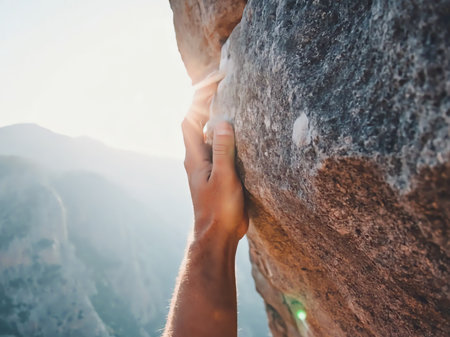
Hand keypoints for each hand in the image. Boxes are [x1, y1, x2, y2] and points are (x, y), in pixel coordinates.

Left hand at [182, 83, 247, 245]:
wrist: (217, 234)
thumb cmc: (219, 209)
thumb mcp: (224, 178)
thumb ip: (223, 150)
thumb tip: (222, 121)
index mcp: (195, 156)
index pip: (191, 116)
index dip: (199, 96)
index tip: (216, 79)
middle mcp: (197, 156)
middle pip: (196, 120)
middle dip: (206, 99)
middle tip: (222, 81)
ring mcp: (206, 164)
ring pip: (207, 132)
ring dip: (215, 114)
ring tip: (232, 98)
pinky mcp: (216, 172)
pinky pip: (217, 145)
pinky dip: (225, 132)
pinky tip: (239, 131)